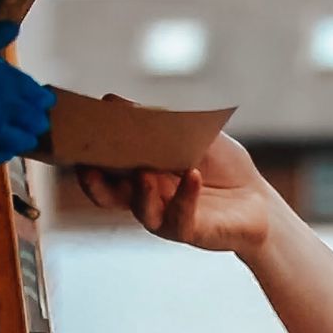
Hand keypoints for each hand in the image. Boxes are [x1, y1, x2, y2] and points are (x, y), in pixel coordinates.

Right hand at [76, 107, 275, 257]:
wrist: (257, 200)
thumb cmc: (221, 167)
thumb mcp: (190, 136)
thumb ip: (156, 122)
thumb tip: (113, 101)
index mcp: (138, 173)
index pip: (103, 167)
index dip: (85, 157)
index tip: (75, 138)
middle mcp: (145, 197)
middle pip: (107, 195)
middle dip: (94, 183)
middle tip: (89, 165)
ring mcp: (165, 216)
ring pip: (140, 210)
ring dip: (140, 191)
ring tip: (146, 172)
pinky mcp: (189, 231)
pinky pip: (180, 217)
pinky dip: (185, 196)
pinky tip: (193, 176)